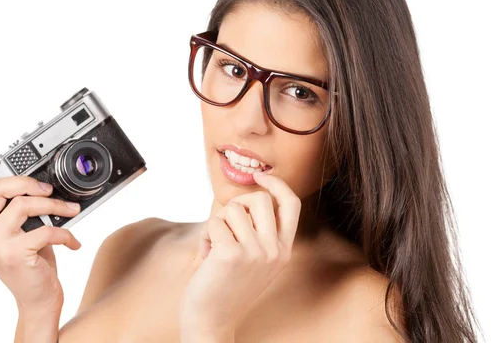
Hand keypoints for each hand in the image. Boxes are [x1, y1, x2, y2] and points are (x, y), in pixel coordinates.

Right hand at [0, 148, 82, 311]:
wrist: (37, 298)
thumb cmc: (30, 262)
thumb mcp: (19, 232)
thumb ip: (17, 210)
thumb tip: (39, 184)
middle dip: (25, 181)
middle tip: (47, 188)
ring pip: (24, 204)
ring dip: (54, 204)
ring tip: (71, 210)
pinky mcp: (14, 253)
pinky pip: (46, 229)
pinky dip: (66, 233)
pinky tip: (73, 241)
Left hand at [179, 172, 301, 339]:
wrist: (212, 321)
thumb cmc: (227, 286)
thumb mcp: (255, 259)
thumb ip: (260, 231)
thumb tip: (250, 192)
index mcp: (283, 250)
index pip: (292, 204)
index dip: (277, 184)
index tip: (261, 177)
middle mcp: (274, 250)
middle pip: (260, 199)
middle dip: (236, 203)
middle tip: (225, 222)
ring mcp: (255, 253)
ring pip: (232, 210)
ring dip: (216, 224)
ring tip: (214, 247)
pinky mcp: (232, 254)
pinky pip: (214, 223)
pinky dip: (205, 236)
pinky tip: (206, 256)